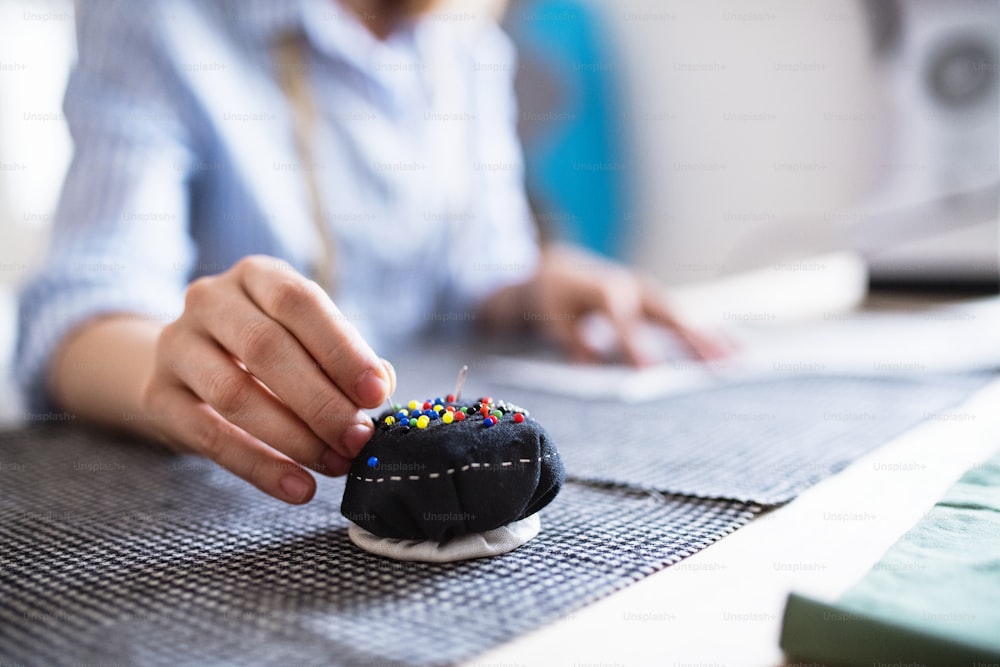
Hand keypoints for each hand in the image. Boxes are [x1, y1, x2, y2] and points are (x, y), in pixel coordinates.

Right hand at [142, 256, 394, 503]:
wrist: (189, 362)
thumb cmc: (268, 348)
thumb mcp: (307, 337)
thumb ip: (346, 357)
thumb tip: (382, 384)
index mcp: (256, 275)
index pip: (298, 301)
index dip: (340, 349)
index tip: (376, 393)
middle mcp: (210, 300)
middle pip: (266, 348)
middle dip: (321, 400)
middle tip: (358, 439)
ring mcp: (177, 345)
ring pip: (234, 394)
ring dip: (294, 437)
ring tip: (335, 464)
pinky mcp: (158, 395)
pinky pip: (209, 436)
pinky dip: (259, 466)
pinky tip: (298, 487)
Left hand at [527, 245, 725, 364]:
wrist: (561, 269)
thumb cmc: (556, 295)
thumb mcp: (554, 317)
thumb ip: (574, 340)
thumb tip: (595, 364)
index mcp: (607, 288)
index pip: (624, 318)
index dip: (636, 343)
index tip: (650, 370)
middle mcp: (635, 288)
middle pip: (669, 315)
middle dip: (694, 339)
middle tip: (720, 364)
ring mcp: (651, 295)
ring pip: (685, 318)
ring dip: (713, 338)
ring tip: (742, 359)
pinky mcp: (658, 304)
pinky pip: (686, 321)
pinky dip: (711, 334)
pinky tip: (736, 349)